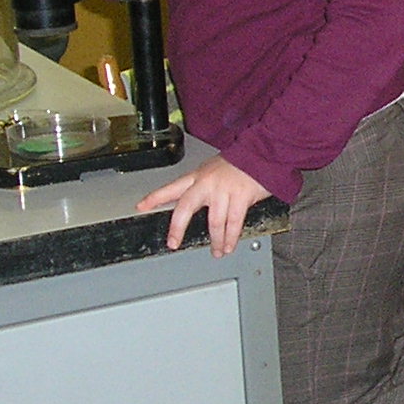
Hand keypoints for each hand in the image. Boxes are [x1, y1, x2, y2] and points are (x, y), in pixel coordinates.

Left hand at [138, 155, 272, 255]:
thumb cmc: (241, 163)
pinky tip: (229, 246)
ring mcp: (224, 190)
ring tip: (217, 251)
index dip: (155, 197)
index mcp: (198, 176)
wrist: (262, 152)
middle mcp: (207, 183)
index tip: (141, 206)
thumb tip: (196, 204)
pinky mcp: (241, 196)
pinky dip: (231, 238)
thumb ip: (203, 187)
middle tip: (173, 243)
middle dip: (177, 227)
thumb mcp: (215, 170)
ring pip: (214, 222)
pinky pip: (234, 223)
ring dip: (216, 240)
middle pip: (185, 207)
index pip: (172, 187)